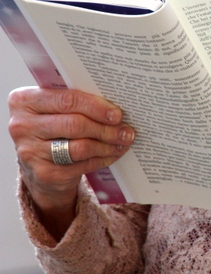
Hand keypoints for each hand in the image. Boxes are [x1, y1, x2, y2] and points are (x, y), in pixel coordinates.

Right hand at [8, 87, 134, 236]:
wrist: (39, 164)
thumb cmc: (54, 128)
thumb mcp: (56, 110)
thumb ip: (77, 103)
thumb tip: (117, 107)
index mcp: (24, 101)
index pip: (67, 99)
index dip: (97, 106)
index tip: (118, 113)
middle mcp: (22, 126)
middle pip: (75, 124)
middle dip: (106, 128)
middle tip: (127, 131)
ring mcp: (30, 152)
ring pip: (80, 147)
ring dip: (107, 145)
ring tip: (123, 141)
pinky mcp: (43, 174)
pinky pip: (81, 165)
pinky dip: (102, 159)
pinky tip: (113, 154)